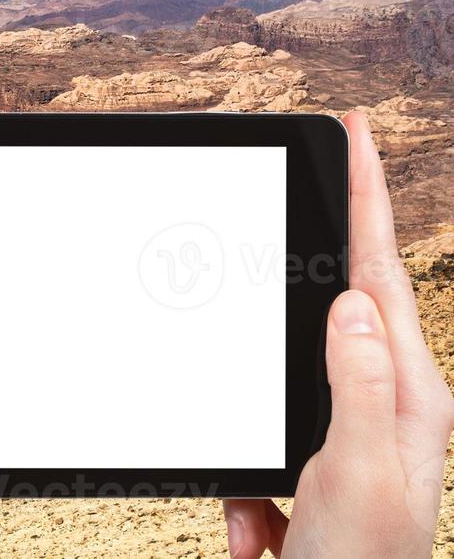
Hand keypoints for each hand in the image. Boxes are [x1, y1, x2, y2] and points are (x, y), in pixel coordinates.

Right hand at [224, 112, 453, 557]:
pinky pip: (253, 460)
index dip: (367, 200)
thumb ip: (357, 387)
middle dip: (306, 277)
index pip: (379, 276)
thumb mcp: (359, 480)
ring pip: (279, 389)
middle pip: (334, 313)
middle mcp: (383, 414)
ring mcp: (343, 448)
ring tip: (268, 507)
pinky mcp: (305, 480)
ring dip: (257, 440)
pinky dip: (245, 500)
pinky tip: (261, 541)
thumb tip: (349, 302)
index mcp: (406, 400)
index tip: (354, 133)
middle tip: (295, 210)